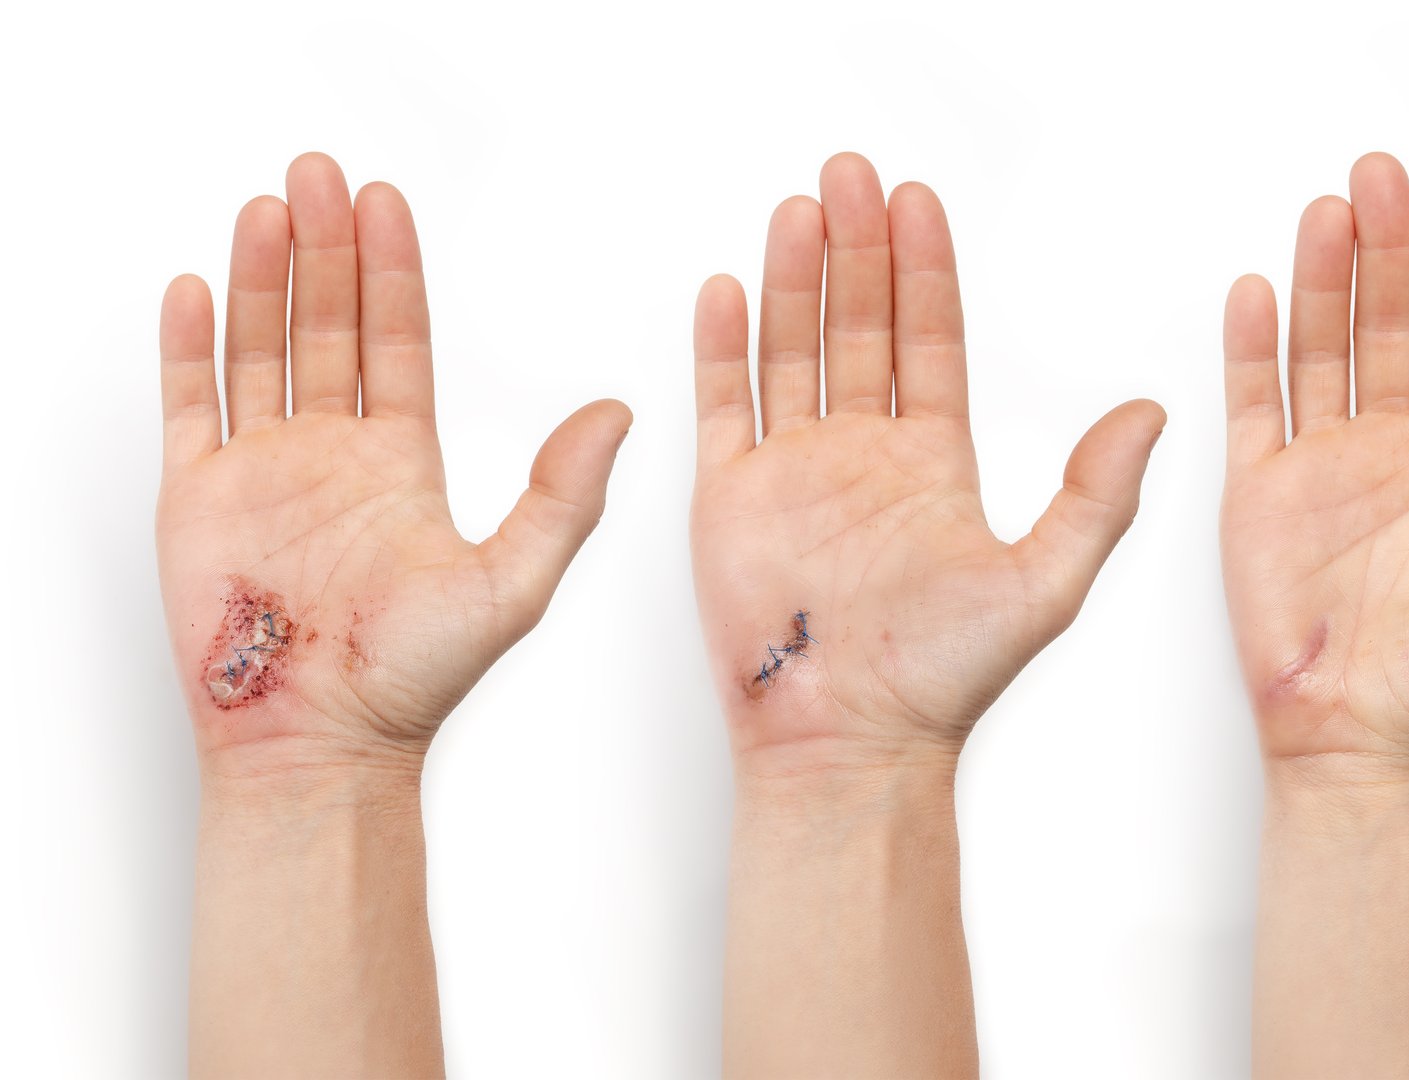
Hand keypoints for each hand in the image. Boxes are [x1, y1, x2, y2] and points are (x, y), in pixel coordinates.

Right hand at [157, 152, 629, 774]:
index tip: (387, 203)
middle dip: (324, 247)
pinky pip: (191, 403)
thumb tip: (619, 411)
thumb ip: (564, 494)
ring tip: (268, 206)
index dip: (391, 270)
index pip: (396, 340)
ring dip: (262, 276)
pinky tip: (198, 289)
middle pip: (326, 325)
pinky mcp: (199, 496)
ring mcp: (264, 469)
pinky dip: (190, 346)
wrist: (320, 742)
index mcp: (402, 462)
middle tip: (319, 173)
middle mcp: (333, 453)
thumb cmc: (415, 678)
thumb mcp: (515, 581)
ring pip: (260, 348)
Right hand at [690, 152, 1164, 767]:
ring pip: (793, 349)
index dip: (924, 270)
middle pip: (859, 325)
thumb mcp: (1046, 582)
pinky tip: (732, 289)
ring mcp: (795, 471)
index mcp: (934, 463)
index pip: (929, 340)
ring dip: (796, 277)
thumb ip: (1096, 494)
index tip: (919, 203)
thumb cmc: (942, 680)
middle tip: (853, 175)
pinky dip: (725, 346)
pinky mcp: (732, 497)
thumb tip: (1152, 414)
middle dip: (857, 248)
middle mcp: (864, 455)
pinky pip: (726, 404)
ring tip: (800, 208)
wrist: (849, 740)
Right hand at [1221, 152, 1408, 764]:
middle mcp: (1392, 454)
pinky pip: (1255, 405)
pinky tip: (1259, 294)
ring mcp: (1323, 470)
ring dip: (1323, 280)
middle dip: (1386, 249)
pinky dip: (1252, 349)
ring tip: (1328, 212)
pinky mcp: (1259, 497)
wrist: (1369, 741)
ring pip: (1322, 350)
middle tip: (1380, 177)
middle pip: (1388, 326)